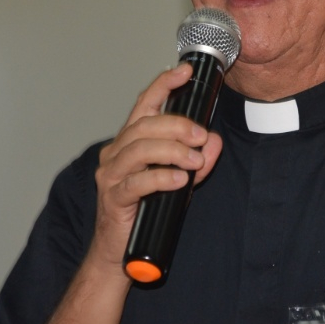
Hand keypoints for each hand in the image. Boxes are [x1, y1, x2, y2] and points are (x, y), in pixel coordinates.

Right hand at [88, 64, 223, 275]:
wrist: (121, 252)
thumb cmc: (146, 210)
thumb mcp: (180, 180)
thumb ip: (197, 160)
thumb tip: (214, 142)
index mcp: (130, 141)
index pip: (145, 104)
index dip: (163, 84)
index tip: (185, 71)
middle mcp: (116, 152)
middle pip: (144, 125)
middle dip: (176, 125)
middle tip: (201, 135)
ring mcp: (111, 174)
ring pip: (139, 149)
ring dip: (172, 151)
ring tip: (195, 161)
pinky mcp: (113, 197)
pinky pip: (137, 182)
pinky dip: (161, 178)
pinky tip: (180, 180)